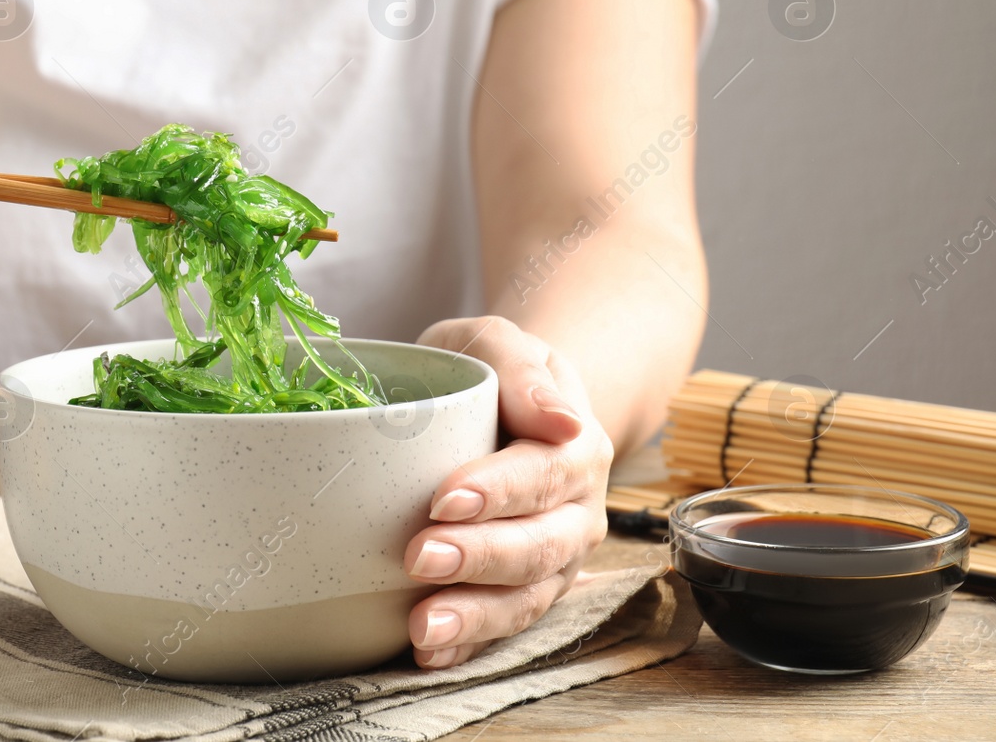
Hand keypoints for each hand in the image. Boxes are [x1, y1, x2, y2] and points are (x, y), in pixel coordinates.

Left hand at [405, 316, 613, 667]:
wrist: (507, 406)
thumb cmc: (491, 371)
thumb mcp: (497, 341)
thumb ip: (519, 367)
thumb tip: (560, 418)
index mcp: (576, 449)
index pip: (543, 473)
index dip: (498, 490)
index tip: (444, 498)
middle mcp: (576, 512)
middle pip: (538, 544)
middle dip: (479, 557)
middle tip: (419, 558)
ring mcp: (554, 559)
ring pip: (526, 597)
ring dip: (475, 617)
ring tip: (422, 627)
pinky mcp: (523, 591)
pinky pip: (503, 626)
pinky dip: (469, 645)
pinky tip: (428, 653)